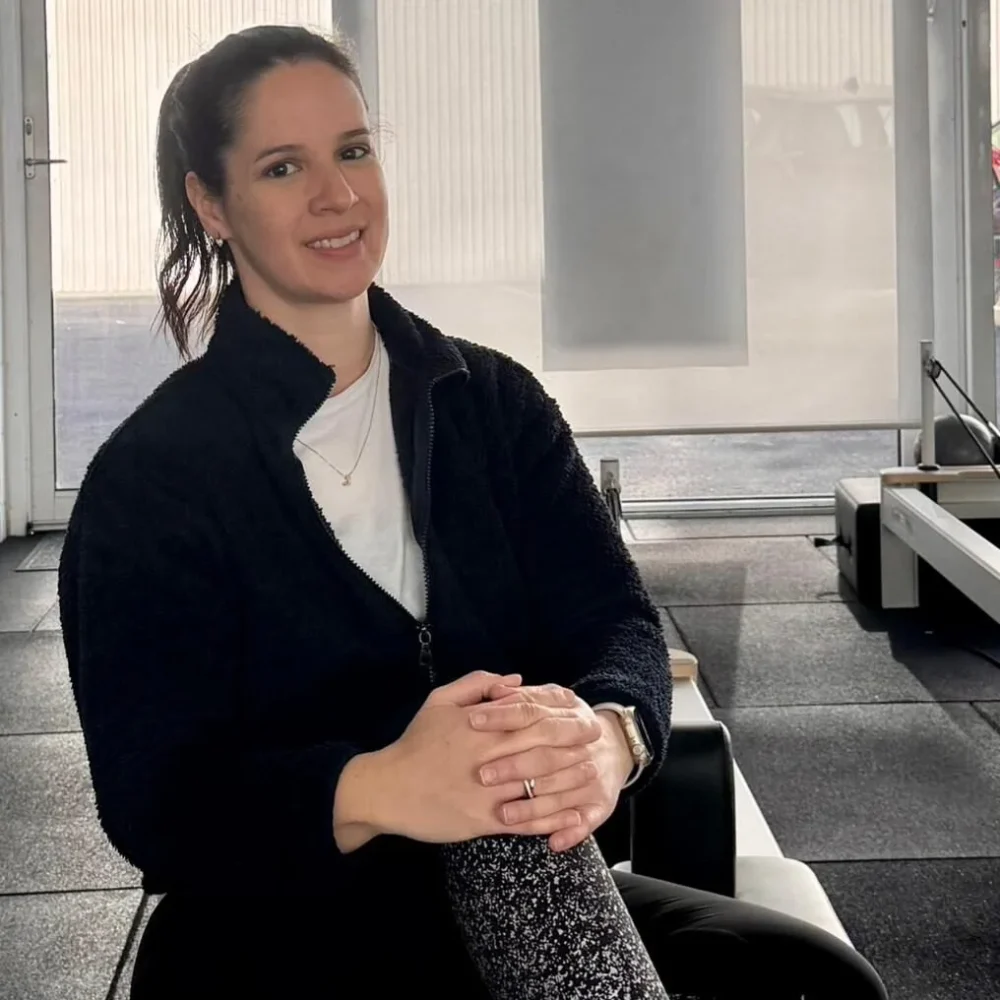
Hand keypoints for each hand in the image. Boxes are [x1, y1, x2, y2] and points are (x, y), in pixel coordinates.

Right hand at [361, 672, 589, 845]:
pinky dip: (553, 819)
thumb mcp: (439, 701)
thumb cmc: (415, 743)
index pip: (532, 717)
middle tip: (597, 741)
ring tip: (592, 774)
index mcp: (482, 726)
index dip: (562, 716)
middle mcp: (489, 756)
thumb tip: (515, 681)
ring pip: (539, 784)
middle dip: (574, 743)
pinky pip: (526, 820)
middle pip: (543, 747)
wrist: (386, 788)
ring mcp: (488, 790)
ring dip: (571, 779)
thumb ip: (478, 686)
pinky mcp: (483, 819)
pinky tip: (573, 816)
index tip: (583, 715)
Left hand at [471, 683, 634, 851]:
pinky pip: (584, 820)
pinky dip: (569, 831)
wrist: (615, 746)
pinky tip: (552, 842)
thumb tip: (497, 688)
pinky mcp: (600, 804)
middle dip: (514, 766)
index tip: (473, 721)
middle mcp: (582, 746)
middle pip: (546, 755)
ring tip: (503, 814)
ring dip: (533, 807)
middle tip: (483, 775)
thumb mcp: (551, 701)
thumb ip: (523, 696)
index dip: (502, 715)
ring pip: (562, 793)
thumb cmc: (566, 724)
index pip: (531, 711)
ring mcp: (592, 777)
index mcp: (569, 715)